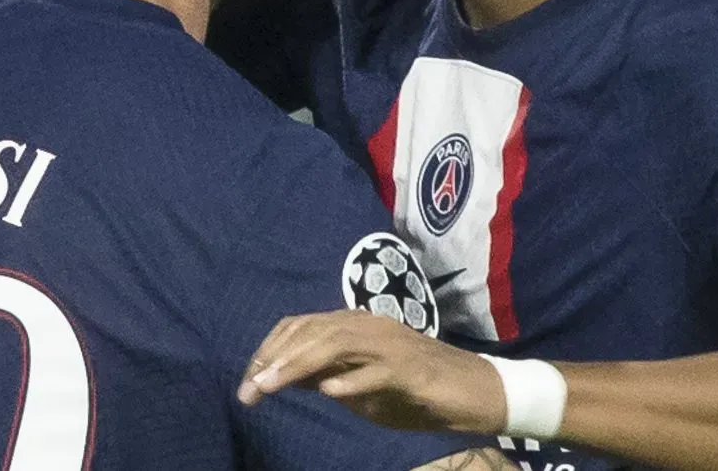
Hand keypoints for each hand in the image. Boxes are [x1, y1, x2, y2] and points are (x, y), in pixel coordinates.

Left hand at [236, 310, 506, 434]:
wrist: (470, 391)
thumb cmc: (413, 390)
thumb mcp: (358, 384)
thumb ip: (324, 374)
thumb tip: (282, 375)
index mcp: (353, 326)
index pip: (300, 326)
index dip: (269, 351)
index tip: (247, 382)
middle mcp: (367, 325)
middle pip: (311, 331)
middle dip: (274, 360)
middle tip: (249, 392)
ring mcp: (389, 343)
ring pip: (335, 343)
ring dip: (298, 366)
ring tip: (271, 387)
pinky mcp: (411, 367)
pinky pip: (376, 370)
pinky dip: (351, 380)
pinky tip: (330, 392)